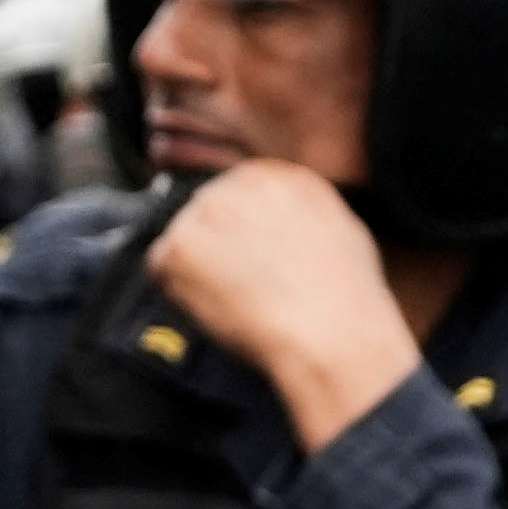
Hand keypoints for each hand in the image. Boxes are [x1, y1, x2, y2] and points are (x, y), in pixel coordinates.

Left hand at [142, 156, 419, 449]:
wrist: (330, 333)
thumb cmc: (346, 296)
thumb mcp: (342, 230)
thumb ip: (303, 213)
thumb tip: (285, 222)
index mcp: (279, 175)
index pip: (239, 193)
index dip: (243, 232)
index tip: (254, 259)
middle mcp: (236, 183)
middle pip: (206, 211)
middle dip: (216, 246)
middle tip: (242, 284)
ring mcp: (201, 212)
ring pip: (181, 239)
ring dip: (197, 269)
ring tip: (235, 300)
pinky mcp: (176, 247)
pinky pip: (161, 270)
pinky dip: (179, 294)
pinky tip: (217, 309)